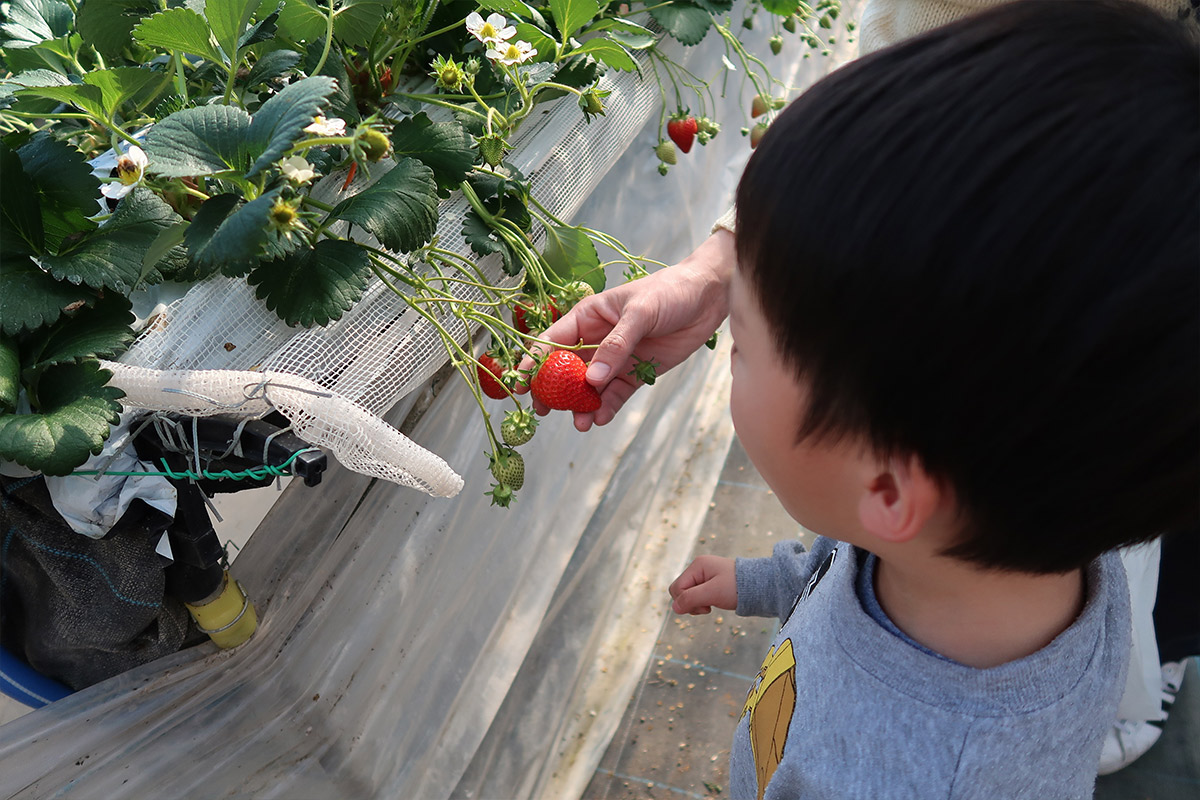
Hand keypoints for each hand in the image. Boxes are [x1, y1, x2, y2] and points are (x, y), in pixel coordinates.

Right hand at [517, 229, 734, 430]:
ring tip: (580, 423)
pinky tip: (601, 418)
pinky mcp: (637, 373)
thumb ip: (617, 345)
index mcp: (589, 316)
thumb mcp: (640, 313)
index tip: (522, 382)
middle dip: (554, 391)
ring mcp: (616, 359)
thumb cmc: (670, 291)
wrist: (710, 296)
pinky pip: (616, 395)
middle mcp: (597, 340)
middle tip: (545, 412)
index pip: (553, 340)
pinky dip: (607, 407)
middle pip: (566, 370)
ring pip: (591, 388)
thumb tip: (591, 378)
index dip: (534, 360)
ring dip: (582, 405)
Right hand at [669, 555, 736, 614]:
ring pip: (688, 595)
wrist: (760, 586)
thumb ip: (691, 599)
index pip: (677, 588)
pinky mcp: (710, 584)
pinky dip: (702, 604)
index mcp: (697, 565)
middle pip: (680, 591)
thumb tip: (674, 608)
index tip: (705, 607)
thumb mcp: (712, 593)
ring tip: (711, 607)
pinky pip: (697, 596)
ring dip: (696, 605)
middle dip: (690, 603)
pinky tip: (713, 605)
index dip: (686, 601)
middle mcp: (699, 569)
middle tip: (707, 608)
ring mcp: (704, 576)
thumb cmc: (737, 587)